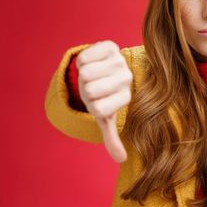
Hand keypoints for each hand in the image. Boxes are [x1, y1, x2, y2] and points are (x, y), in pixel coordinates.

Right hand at [76, 41, 132, 162]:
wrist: (102, 69)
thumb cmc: (101, 96)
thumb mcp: (104, 117)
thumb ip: (112, 138)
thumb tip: (121, 160)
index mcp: (125, 97)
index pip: (98, 108)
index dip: (90, 105)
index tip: (97, 102)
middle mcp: (126, 78)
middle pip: (89, 89)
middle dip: (84, 89)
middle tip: (92, 87)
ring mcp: (119, 60)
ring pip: (85, 72)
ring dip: (82, 74)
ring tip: (92, 75)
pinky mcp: (109, 46)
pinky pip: (84, 56)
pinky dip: (81, 60)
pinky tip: (91, 62)